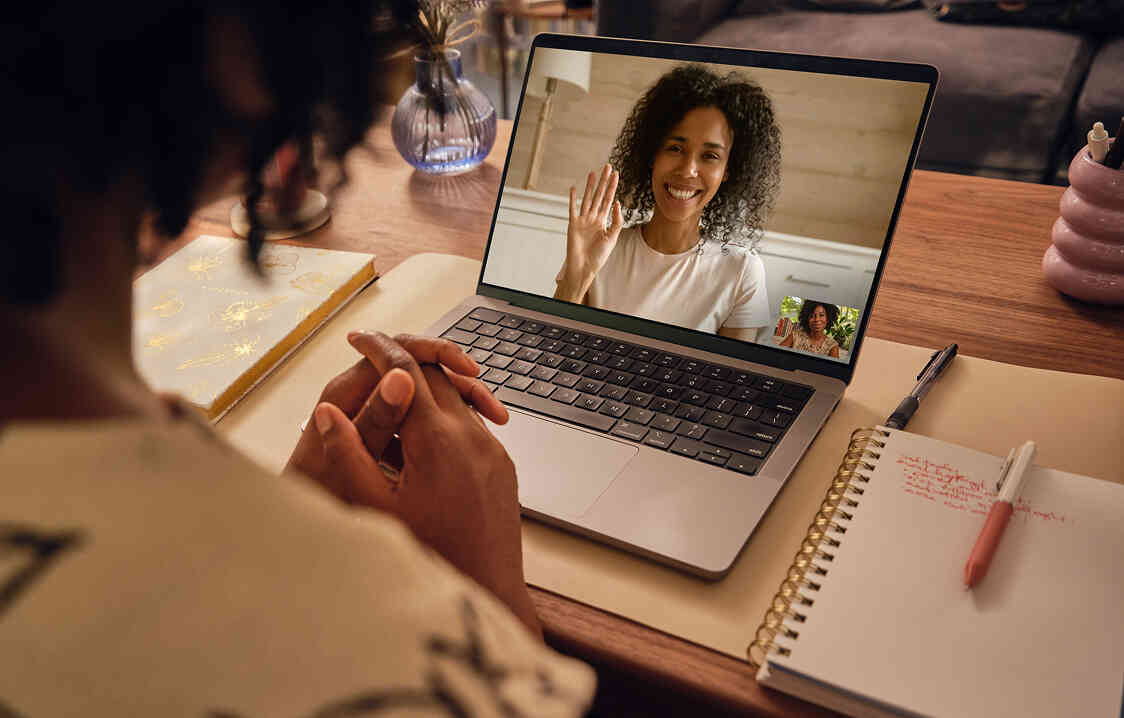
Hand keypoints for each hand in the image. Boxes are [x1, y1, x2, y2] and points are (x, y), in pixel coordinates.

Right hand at [296, 331, 538, 635]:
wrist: (489, 591)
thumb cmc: (429, 557)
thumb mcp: (377, 508)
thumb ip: (350, 456)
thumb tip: (323, 413)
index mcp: (437, 441)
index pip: (406, 371)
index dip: (377, 348)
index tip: (356, 338)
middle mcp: (471, 436)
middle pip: (435, 376)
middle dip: (402, 362)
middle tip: (368, 359)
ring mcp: (492, 449)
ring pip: (456, 398)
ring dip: (425, 389)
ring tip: (390, 396)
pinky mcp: (503, 463)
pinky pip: (471, 424)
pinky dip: (445, 417)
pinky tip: (419, 437)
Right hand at [555, 163, 623, 302]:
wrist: (585, 267)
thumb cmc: (599, 256)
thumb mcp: (613, 237)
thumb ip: (616, 221)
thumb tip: (618, 203)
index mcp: (603, 221)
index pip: (609, 200)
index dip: (613, 187)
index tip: (616, 175)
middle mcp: (593, 218)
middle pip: (599, 195)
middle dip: (604, 181)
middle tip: (608, 167)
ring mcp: (582, 220)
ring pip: (588, 198)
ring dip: (590, 186)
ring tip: (594, 172)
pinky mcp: (573, 224)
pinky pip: (573, 208)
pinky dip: (573, 198)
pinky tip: (574, 188)